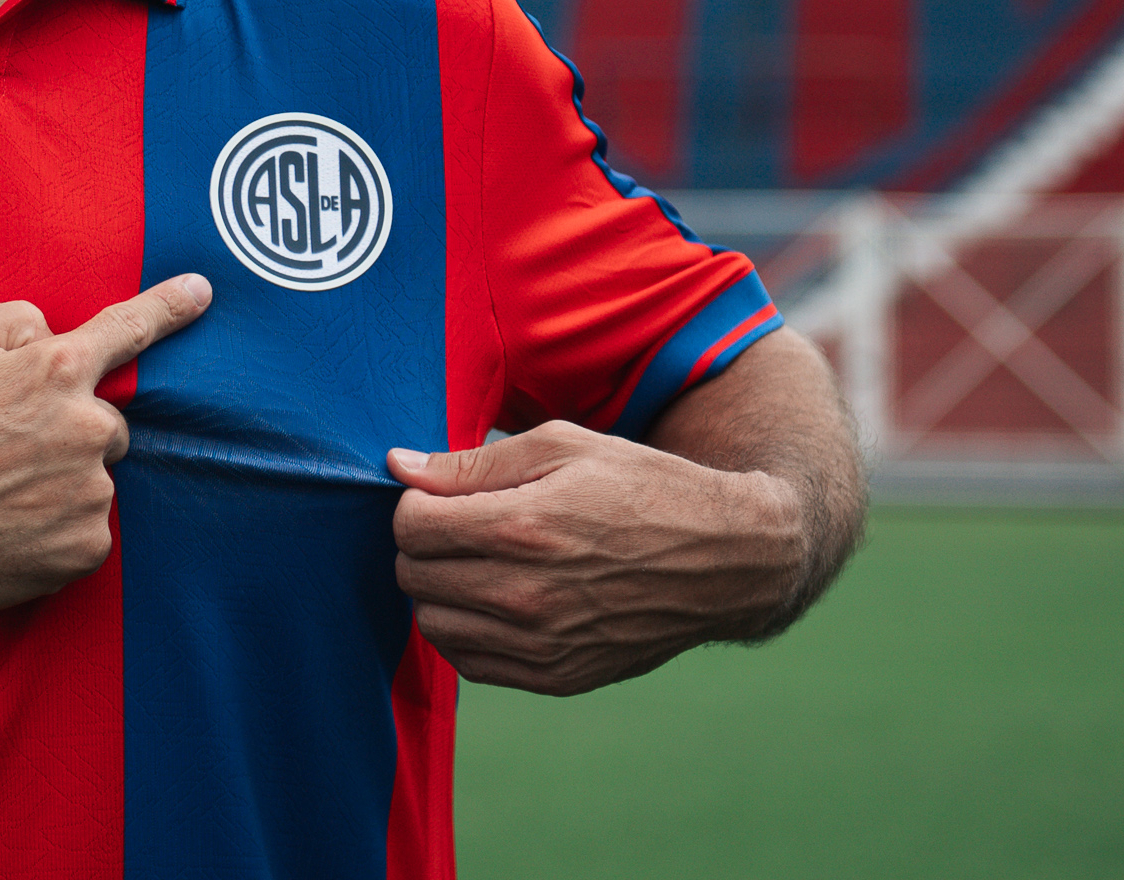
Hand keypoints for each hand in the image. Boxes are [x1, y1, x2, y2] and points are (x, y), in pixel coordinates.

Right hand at [0, 273, 212, 616]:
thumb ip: (13, 322)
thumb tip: (50, 335)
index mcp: (55, 368)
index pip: (126, 330)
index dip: (168, 308)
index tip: (201, 292)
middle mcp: (84, 429)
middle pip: (105, 423)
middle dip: (68, 431)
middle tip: (4, 450)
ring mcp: (89, 493)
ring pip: (93, 479)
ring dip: (60, 483)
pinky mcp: (84, 548)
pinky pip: (85, 530)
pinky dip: (55, 530)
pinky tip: (6, 526)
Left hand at [386, 421, 807, 695]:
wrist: (724, 558)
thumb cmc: (643, 487)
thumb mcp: (563, 446)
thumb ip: (472, 462)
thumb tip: (398, 466)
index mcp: (522, 527)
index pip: (409, 527)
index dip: (415, 504)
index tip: (440, 497)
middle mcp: (525, 595)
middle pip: (412, 575)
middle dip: (422, 545)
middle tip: (457, 526)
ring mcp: (541, 644)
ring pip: (433, 624)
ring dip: (439, 591)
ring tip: (475, 563)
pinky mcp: (557, 677)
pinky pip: (471, 664)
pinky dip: (467, 633)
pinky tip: (495, 602)